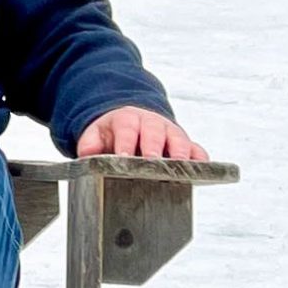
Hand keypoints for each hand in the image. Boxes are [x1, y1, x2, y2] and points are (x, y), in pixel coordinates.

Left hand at [75, 106, 208, 161]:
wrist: (132, 122)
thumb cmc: (113, 133)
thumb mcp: (95, 135)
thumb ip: (89, 143)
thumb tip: (87, 152)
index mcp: (127, 120)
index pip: (126, 129)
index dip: (126, 142)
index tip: (124, 156)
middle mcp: (151, 123)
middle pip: (154, 132)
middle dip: (154, 147)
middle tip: (153, 161)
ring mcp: (170, 132)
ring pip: (178, 139)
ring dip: (180, 152)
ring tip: (180, 165)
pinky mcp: (185, 143)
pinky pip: (196, 149)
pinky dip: (199, 157)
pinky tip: (200, 168)